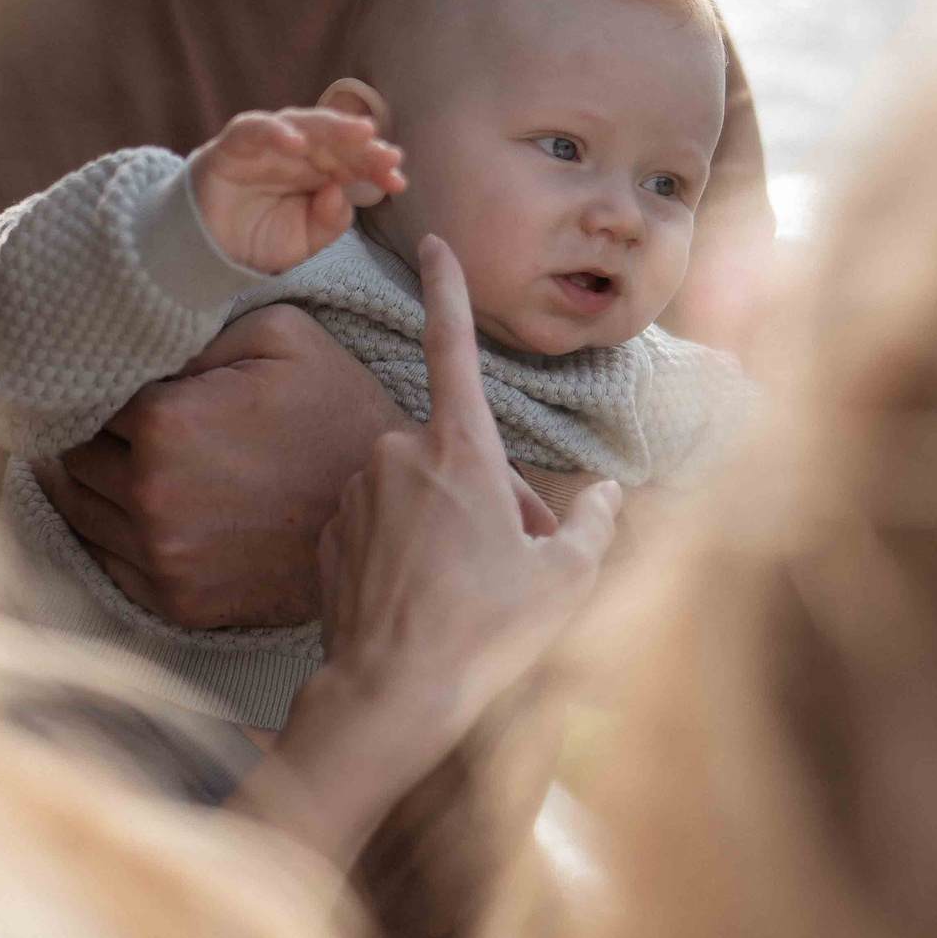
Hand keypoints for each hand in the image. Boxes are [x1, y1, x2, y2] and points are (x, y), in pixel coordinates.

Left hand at [41, 304, 409, 627]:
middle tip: (121, 419)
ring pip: (79, 510)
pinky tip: (138, 508)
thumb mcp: (280, 334)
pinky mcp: (177, 601)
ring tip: (123, 460)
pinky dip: (111, 533)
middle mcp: (150, 495)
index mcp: (165, 423)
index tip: (122, 379)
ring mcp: (161, 556)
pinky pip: (106, 561)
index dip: (102, 383)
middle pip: (73, 453)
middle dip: (93, 432)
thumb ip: (193, 328)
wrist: (394, 516)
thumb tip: (130, 337)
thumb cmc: (338, 412)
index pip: (88, 394)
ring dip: (93, 482)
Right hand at [188, 106, 405, 274]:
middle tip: (387, 155)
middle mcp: (296, 152)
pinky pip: (253, 130)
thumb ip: (328, 222)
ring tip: (359, 133)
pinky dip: (274, 132)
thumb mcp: (304, 241)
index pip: (352, 162)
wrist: (207, 252)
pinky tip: (296, 143)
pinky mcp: (233, 145)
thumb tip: (341, 194)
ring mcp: (266, 145)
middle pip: (334, 139)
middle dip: (362, 146)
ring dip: (331, 128)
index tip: (398, 181)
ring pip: (302, 125)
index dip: (375, 168)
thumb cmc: (257, 239)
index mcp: (318, 172)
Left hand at [237, 235, 621, 866]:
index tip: (430, 242)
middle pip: (459, 457)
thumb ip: (592, 523)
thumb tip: (607, 494)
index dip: (447, 290)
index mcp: (460, 451)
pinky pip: (382, 527)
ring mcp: (358, 495)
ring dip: (447, 527)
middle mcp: (400, 457)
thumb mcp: (566, 579)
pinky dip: (405, 552)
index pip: (452, 347)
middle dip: (488, 497)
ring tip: (465, 592)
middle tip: (510, 565)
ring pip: (419, 495)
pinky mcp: (330, 536)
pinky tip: (422, 602)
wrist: (390, 694)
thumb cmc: (485, 633)